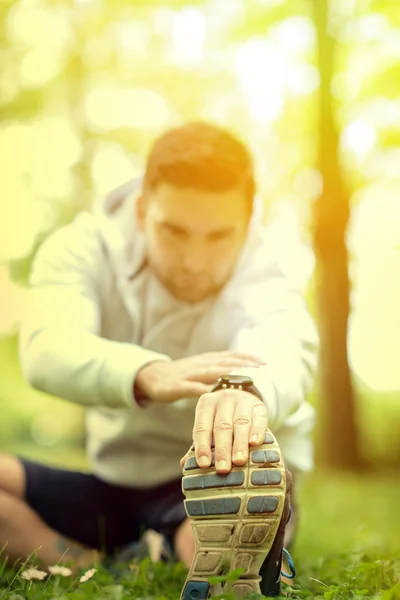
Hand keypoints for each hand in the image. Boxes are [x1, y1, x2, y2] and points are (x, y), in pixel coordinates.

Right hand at [135, 351, 264, 404]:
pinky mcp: (178, 385)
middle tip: (261, 369)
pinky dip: (205, 390)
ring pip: (211, 372)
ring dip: (228, 374)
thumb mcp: (202, 369)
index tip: (265, 363)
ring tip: (243, 379)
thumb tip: (242, 376)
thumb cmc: (182, 375)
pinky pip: (193, 388)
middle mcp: (201, 364)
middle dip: (243, 365)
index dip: (248, 358)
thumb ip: (219, 370)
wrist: (153, 376)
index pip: (231, 356)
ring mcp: (189, 374)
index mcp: (208, 360)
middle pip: (225, 362)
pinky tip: (215, 395)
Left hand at [182, 388, 267, 472]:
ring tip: (238, 461)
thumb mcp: (209, 423)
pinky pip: (259, 418)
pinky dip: (257, 431)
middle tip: (223, 468)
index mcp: (206, 404)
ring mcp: (243, 401)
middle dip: (222, 449)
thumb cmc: (222, 416)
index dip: (202, 446)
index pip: (202, 427)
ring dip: (239, 444)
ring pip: (241, 423)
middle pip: (222, 426)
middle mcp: (224, 399)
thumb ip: (199, 442)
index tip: (203, 464)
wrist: (243, 396)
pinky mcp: (259, 405)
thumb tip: (184, 464)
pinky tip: (255, 443)